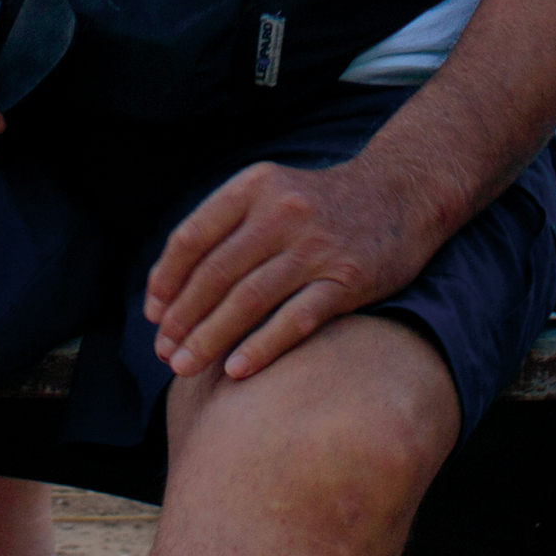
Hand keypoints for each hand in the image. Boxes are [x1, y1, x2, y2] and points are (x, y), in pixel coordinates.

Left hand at [141, 151, 429, 384]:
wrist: (401, 194)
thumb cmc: (320, 206)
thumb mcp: (270, 194)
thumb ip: (224, 230)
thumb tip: (165, 291)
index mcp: (255, 186)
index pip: (193, 236)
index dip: (167, 279)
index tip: (153, 314)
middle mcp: (283, 211)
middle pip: (216, 273)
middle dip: (183, 318)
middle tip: (163, 352)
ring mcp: (317, 246)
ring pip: (249, 299)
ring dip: (210, 338)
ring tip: (184, 367)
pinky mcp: (348, 279)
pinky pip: (297, 319)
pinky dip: (262, 346)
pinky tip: (236, 370)